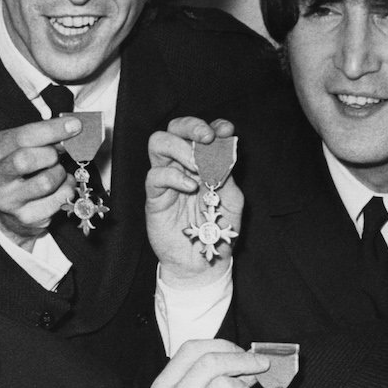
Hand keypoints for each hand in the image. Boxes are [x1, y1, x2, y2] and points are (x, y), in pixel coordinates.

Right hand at [0, 117, 81, 247]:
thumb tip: (72, 129)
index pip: (23, 137)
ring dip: (60, 174)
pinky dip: (67, 190)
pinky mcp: (25, 217)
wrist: (10, 210)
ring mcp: (8, 200)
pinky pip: (58, 200)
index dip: (52, 130)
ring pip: (46, 182)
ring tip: (57, 173)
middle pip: (25, 160)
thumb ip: (43, 138)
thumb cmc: (21, 170)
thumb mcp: (24, 147)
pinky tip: (60, 188)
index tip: (74, 125)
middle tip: (55, 157)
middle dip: (50, 156)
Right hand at [146, 117, 242, 287]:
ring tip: (196, 165)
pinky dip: (173, 176)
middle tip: (207, 138)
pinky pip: (155, 176)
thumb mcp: (232, 200)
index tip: (225, 131)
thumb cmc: (218, 230)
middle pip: (175, 128)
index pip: (202, 133)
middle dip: (191, 126)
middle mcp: (182, 165)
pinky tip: (190, 187)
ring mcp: (167, 178)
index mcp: (204, 161)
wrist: (203, 262)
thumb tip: (222, 151)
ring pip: (158, 143)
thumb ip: (227, 175)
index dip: (213, 126)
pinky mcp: (155, 196)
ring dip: (179, 147)